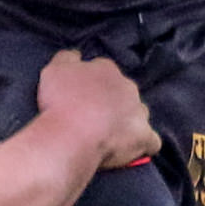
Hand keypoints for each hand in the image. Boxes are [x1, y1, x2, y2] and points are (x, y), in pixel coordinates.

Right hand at [34, 48, 158, 169]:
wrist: (71, 136)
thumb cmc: (59, 103)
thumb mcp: (54, 71)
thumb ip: (67, 59)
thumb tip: (76, 55)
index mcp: (106, 70)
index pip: (103, 69)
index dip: (93, 81)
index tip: (82, 94)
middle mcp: (127, 87)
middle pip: (124, 91)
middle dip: (113, 100)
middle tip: (93, 115)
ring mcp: (138, 112)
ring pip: (139, 113)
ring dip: (129, 120)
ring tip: (112, 134)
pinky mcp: (144, 137)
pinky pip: (151, 141)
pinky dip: (144, 145)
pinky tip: (134, 150)